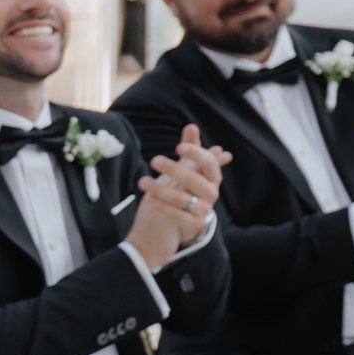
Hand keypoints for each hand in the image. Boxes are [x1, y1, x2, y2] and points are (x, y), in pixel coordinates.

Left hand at [129, 124, 226, 268]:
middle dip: (175, 169)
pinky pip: (179, 216)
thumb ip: (190, 150)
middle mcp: (211, 194)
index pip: (210, 163)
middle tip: (154, 160)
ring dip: (161, 189)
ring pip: (184, 199)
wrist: (170, 227)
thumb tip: (191, 126)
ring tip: (142, 182)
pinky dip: (164, 208)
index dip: (196, 153)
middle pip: (197, 180)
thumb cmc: (179, 193)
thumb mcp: (184, 170)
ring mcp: (203, 211)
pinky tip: (150, 200)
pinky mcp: (193, 227)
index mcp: (211, 178)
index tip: (178, 147)